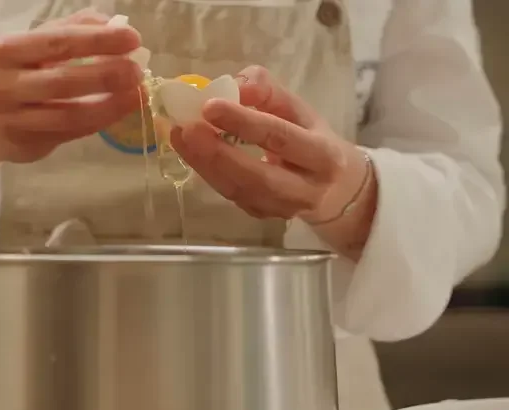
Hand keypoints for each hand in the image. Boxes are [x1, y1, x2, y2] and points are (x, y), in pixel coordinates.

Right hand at [0, 9, 143, 166]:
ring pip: (69, 114)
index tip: (131, 38)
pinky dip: (99, 121)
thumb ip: (68, 30)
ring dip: (109, 105)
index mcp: (4, 50)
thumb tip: (112, 23)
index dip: (97, 40)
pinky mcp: (26, 144)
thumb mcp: (30, 46)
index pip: (56, 42)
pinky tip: (119, 109)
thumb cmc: (11, 75)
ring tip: (137, 94)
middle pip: (62, 80)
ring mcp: (13, 120)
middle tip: (137, 70)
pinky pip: (70, 132)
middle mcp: (3, 85)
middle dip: (106, 75)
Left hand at [170, 66, 368, 222]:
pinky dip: (208, 173)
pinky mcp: (262, 216)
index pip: (279, 137)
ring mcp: (281, 209)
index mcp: (322, 155)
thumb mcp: (299, 110)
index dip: (243, 122)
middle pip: (255, 176)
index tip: (209, 105)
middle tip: (186, 128)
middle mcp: (305, 189)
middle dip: (216, 152)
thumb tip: (235, 85)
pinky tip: (191, 152)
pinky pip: (231, 195)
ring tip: (180, 137)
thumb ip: (268, 92)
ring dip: (204, 164)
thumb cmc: (313, 139)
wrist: (336, 189)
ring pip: (238, 190)